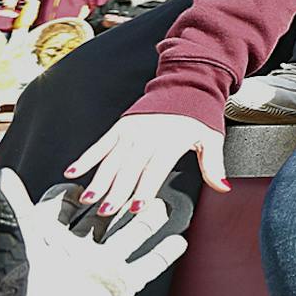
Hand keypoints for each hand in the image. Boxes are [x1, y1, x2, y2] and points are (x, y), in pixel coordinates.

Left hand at [0, 172, 192, 295]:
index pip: (59, 208)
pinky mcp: (122, 283)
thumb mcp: (15, 233)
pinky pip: (148, 265)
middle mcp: (76, 252)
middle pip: (99, 220)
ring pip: (128, 236)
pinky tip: (178, 242)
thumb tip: (2, 177)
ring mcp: (101, 266)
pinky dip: (164, 253)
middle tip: (130, 187)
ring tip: (160, 205)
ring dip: (145, 220)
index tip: (79, 186)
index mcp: (48, 240)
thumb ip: (11, 203)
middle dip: (113, 203)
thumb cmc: (25, 282)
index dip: (67, 195)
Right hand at [66, 112, 227, 214]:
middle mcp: (148, 135)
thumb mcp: (212, 139)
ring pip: (112, 158)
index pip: (155, 169)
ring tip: (89, 198)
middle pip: (130, 167)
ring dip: (99, 179)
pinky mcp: (120, 126)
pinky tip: (73, 172)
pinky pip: (101, 144)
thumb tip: (222, 188)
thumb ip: (214, 165)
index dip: (144, 188)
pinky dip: (86, 158)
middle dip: (117, 190)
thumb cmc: (199, 116)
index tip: (135, 207)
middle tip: (106, 211)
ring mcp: (132, 130)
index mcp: (170, 140)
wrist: (187, 84)